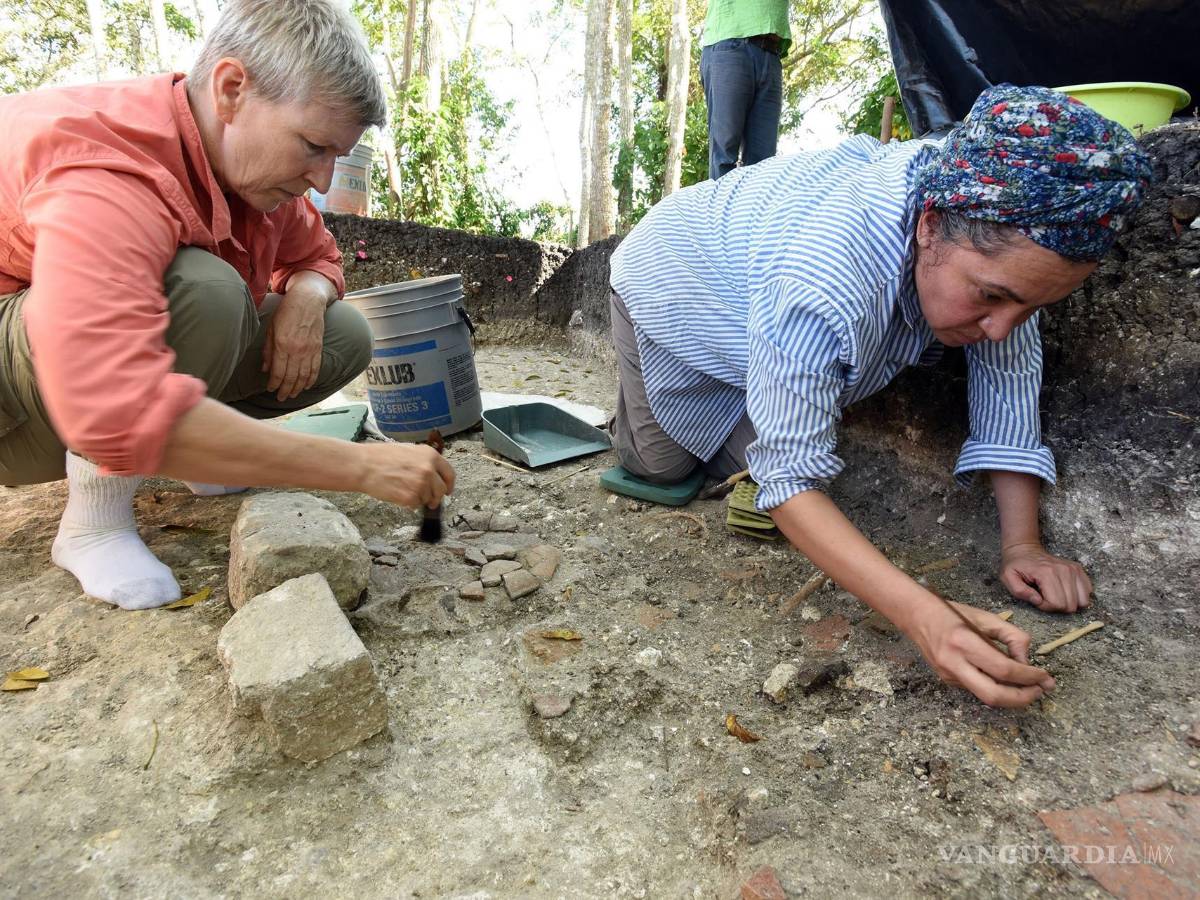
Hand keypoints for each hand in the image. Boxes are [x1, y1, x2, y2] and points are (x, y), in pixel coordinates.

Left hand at [262, 289, 325, 401]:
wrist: (308, 300)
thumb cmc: (286, 311)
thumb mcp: (271, 328)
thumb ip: (268, 350)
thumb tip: (266, 369)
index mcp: (283, 344)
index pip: (278, 371)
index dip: (274, 384)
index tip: (270, 390)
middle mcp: (297, 350)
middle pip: (291, 377)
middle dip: (285, 390)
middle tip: (280, 398)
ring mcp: (309, 350)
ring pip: (303, 376)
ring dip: (297, 388)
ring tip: (292, 395)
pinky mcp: (318, 348)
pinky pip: (315, 369)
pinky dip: (311, 380)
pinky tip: (306, 386)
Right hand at [357, 442, 455, 508]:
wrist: (364, 466)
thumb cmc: (380, 457)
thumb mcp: (408, 450)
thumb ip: (424, 461)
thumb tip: (434, 474)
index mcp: (430, 455)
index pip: (449, 474)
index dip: (449, 484)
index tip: (448, 490)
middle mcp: (429, 469)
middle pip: (441, 490)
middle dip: (435, 497)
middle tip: (428, 500)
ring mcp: (421, 484)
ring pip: (428, 499)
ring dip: (419, 499)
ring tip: (403, 490)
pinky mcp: (411, 497)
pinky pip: (415, 505)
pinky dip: (408, 503)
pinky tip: (397, 494)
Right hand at [904, 596, 1054, 707]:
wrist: (915, 616)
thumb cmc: (952, 612)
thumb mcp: (986, 617)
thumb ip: (1011, 637)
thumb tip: (1026, 661)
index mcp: (965, 642)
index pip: (1004, 669)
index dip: (1029, 676)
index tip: (1045, 676)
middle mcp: (954, 663)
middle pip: (995, 696)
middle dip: (1023, 698)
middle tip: (1040, 691)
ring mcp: (949, 675)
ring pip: (986, 697)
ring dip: (1012, 697)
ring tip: (1029, 687)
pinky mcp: (947, 681)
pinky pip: (977, 689)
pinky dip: (996, 688)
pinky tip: (1004, 680)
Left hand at [1000, 542, 1092, 612]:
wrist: (1024, 549)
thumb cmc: (1015, 565)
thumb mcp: (1008, 578)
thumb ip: (1020, 592)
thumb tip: (1038, 601)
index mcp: (1046, 573)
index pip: (1057, 604)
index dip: (1046, 607)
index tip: (1037, 598)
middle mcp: (1064, 570)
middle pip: (1070, 605)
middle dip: (1056, 606)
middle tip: (1045, 597)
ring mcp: (1073, 569)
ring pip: (1082, 601)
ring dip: (1068, 602)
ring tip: (1054, 594)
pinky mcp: (1078, 569)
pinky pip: (1087, 592)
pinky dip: (1077, 596)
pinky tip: (1064, 590)